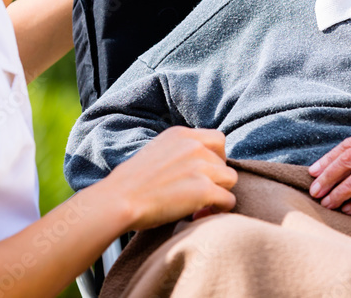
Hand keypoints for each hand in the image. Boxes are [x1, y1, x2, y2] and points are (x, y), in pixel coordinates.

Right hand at [106, 127, 237, 230]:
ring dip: (219, 193)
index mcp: (181, 134)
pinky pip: (228, 200)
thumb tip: (198, 167)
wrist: (119, 199)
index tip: (204, 173)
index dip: (215, 158)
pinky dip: (219, 210)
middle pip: (224, 162)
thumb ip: (179, 152)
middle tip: (200, 193)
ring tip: (201, 205)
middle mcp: (194, 146)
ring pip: (231, 180)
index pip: (218, 139)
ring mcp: (201, 167)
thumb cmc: (131, 183)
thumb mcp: (156, 151)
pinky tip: (200, 215)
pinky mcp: (204, 190)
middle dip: (216, 178)